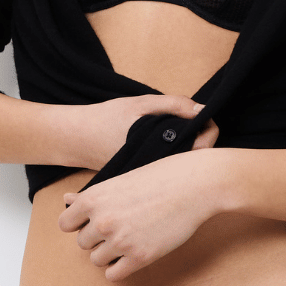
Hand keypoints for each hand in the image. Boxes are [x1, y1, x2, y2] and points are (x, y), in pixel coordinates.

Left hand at [57, 149, 227, 280]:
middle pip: (82, 243)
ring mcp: (120, 241)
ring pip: (97, 260)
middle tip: (123, 225)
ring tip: (131, 237)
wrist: (193, 185)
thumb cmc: (158, 178)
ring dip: (110, 253)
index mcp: (93, 198)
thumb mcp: (119, 182)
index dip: (80, 224)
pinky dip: (120, 267)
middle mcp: (101, 221)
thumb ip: (91, 197)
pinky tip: (135, 252)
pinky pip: (113, 274)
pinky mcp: (139, 257)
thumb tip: (65, 200)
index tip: (97, 220)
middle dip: (98, 238)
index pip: (65, 224)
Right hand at [64, 94, 218, 169]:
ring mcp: (151, 179)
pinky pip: (167, 170)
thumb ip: (174, 105)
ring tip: (173, 131)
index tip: (201, 117)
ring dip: (186, 148)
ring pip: (183, 166)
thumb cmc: (107, 118)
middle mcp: (159, 174)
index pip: (205, 149)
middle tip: (190, 121)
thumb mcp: (141, 104)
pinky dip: (171, 156)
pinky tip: (159, 142)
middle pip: (197, 160)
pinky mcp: (143, 180)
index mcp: (162, 155)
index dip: (209, 130)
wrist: (76, 138)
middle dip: (200, 140)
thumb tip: (203, 110)